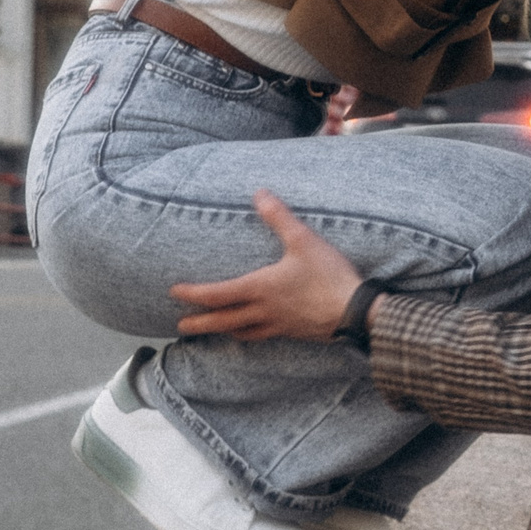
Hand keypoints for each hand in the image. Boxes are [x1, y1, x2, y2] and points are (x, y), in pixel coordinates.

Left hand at [168, 191, 364, 341]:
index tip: (175, 292)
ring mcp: (278, 325)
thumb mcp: (304, 240)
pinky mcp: (293, 332)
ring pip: (242, 332)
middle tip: (180, 326)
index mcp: (260, 288)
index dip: (194, 294)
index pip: (218, 294)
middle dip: (200, 323)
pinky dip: (249, 334)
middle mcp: (264, 311)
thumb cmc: (328, 277)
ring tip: (215, 329)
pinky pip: (263, 336)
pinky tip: (254, 330)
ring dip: (224, 331)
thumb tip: (260, 194)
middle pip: (223, 321)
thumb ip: (279, 217)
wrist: (355, 312)